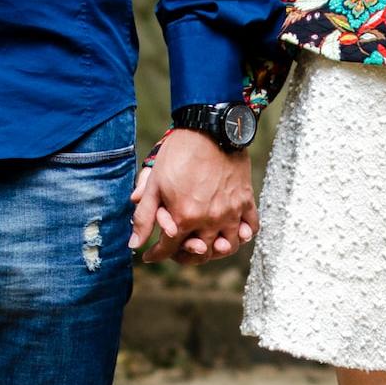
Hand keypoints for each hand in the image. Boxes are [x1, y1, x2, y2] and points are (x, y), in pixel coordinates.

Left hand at [128, 129, 256, 264]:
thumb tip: (134, 245)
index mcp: (184, 218)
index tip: (150, 255)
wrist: (209, 129)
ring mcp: (231, 212)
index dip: (156, 254)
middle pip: (200, 253)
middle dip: (185, 256)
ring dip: (216, 251)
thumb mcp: (154, 184)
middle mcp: (210, 220)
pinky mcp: (246, 201)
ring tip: (207, 245)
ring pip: (229, 246)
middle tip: (177, 251)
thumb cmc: (179, 153)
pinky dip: (243, 234)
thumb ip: (144, 217)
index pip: (169, 249)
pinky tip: (233, 233)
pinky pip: (251, 228)